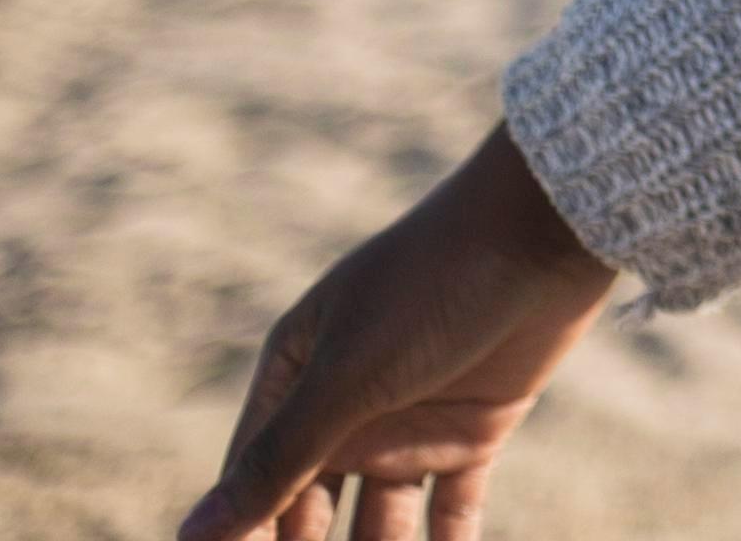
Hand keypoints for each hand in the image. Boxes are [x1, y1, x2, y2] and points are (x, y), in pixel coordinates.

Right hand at [182, 124, 614, 540]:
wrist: (546, 230)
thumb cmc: (433, 285)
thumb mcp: (347, 378)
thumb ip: (277, 461)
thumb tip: (194, 534)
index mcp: (296, 376)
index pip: (253, 480)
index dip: (240, 536)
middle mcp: (347, 406)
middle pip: (309, 510)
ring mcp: (410, 421)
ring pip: (379, 523)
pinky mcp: (475, 432)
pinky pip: (451, 511)